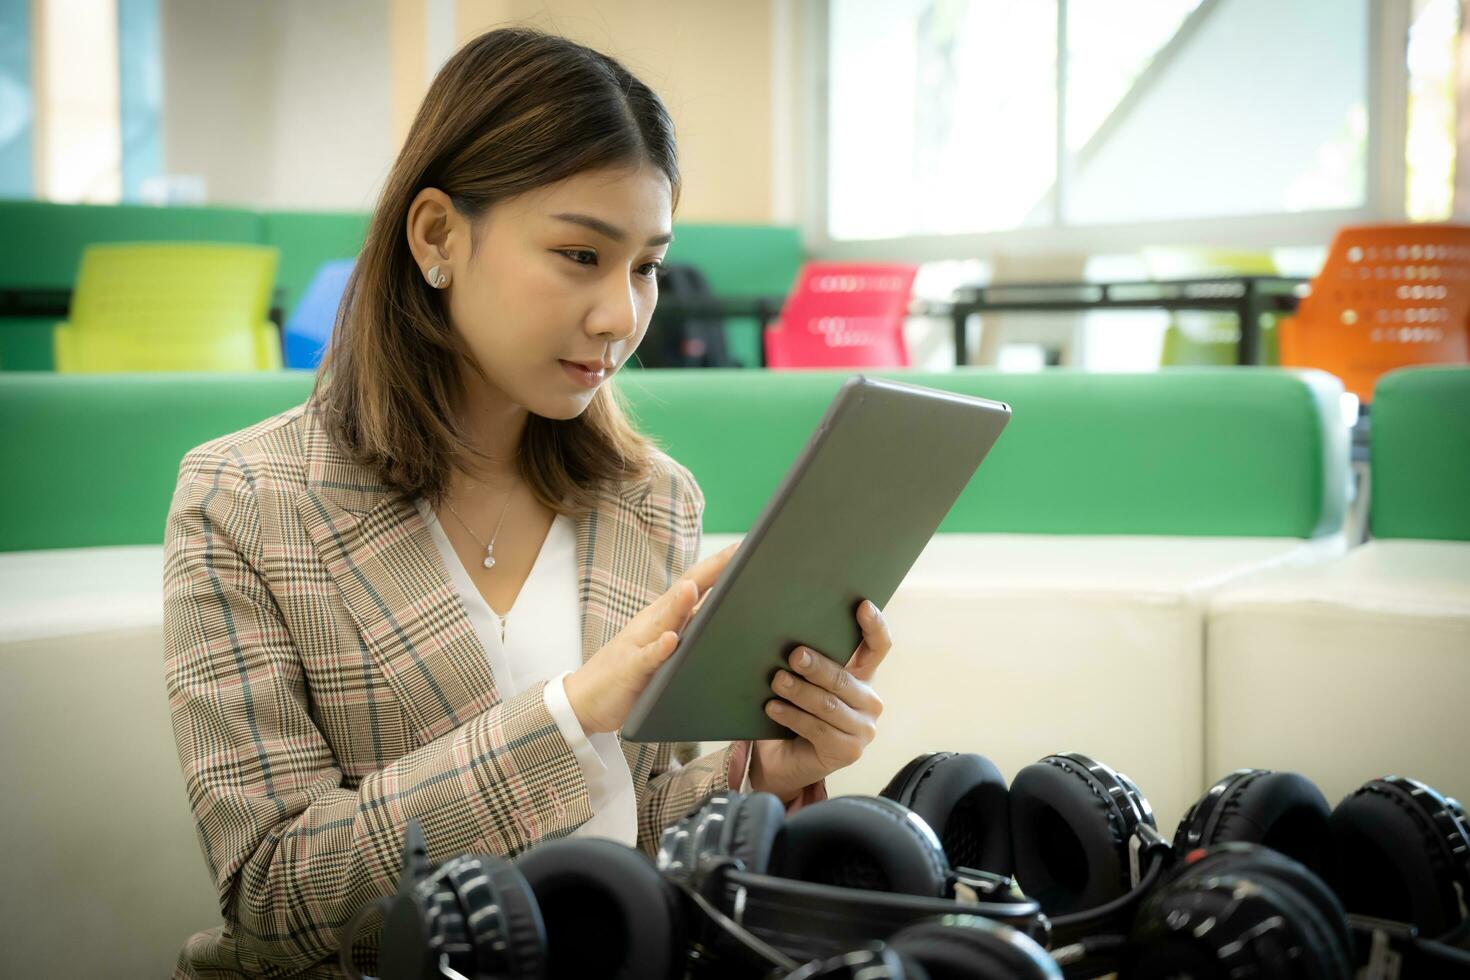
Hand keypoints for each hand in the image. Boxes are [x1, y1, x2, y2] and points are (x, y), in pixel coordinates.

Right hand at [564, 542, 737, 733]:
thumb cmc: (632, 670)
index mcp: (666, 615)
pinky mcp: (630, 669)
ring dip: (680, 602)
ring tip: (696, 586)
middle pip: (685, 589)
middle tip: (737, 552)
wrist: (587, 698)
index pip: (697, 582)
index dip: (721, 565)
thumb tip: (722, 612)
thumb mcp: (666, 645)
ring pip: (664, 619)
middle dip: (711, 570)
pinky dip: (658, 648)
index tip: (747, 547)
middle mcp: (654, 621)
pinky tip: (670, 640)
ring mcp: (639, 643)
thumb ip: (689, 627)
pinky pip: (646, 658)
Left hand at [750, 598, 890, 803]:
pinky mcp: (848, 751)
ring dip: (800, 692)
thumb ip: (808, 661)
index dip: (874, 626)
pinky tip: (773, 708)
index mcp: (863, 677)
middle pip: (845, 678)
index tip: (861, 605)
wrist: (784, 758)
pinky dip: (792, 716)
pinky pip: (817, 729)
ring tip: (777, 681)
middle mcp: (869, 701)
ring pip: (829, 705)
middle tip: (794, 655)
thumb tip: (788, 636)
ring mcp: (862, 729)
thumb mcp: (805, 681)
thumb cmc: (794, 710)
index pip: (878, 647)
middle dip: (818, 666)